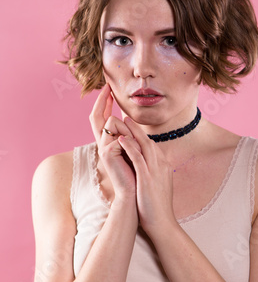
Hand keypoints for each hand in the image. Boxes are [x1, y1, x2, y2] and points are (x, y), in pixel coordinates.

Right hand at [89, 86, 139, 200]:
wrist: (135, 193)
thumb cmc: (137, 174)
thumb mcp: (134, 150)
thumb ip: (129, 136)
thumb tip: (128, 120)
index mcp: (108, 142)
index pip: (101, 118)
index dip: (102, 104)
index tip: (107, 89)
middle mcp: (101, 144)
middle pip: (97, 117)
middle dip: (102, 101)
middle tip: (107, 88)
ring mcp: (102, 148)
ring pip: (111, 122)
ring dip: (127, 128)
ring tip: (135, 145)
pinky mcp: (106, 153)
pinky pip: (118, 134)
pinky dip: (129, 138)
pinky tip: (134, 150)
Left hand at [117, 117, 176, 236]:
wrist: (162, 223)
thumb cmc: (157, 208)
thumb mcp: (157, 186)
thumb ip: (153, 174)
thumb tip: (146, 169)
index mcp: (163, 166)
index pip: (152, 145)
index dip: (140, 135)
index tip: (131, 127)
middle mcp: (161, 165)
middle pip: (148, 140)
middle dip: (136, 128)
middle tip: (125, 117)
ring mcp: (156, 171)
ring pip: (144, 145)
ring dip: (132, 131)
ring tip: (122, 121)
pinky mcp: (147, 179)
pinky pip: (138, 158)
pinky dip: (130, 147)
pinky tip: (121, 139)